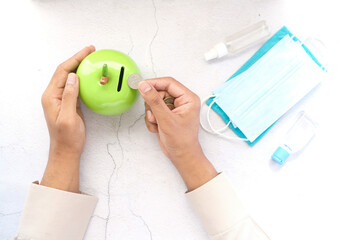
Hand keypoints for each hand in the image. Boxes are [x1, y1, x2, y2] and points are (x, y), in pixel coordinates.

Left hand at [40, 46, 94, 192]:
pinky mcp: (68, 102)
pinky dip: (82, 77)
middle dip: (77, 59)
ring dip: (80, 66)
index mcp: (51, 96)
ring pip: (70, 77)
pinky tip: (90, 76)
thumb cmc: (67, 137)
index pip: (62, 72)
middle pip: (65, 71)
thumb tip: (72, 77)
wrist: (66, 150)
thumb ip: (69, 96)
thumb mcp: (69, 117)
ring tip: (92, 59)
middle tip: (91, 51)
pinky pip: (74, 85)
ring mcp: (60, 98)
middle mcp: (54, 95)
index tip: (87, 51)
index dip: (75, 59)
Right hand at [138, 77, 217, 190]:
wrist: (182, 156)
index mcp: (188, 98)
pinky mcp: (167, 115)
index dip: (154, 83)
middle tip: (153, 115)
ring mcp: (174, 108)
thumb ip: (154, 101)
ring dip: (152, 114)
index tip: (141, 85)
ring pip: (155, 102)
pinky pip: (154, 110)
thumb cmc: (182, 141)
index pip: (169, 83)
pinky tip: (158, 128)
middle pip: (160, 92)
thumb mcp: (166, 119)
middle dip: (153, 105)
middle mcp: (182, 101)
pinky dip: (152, 120)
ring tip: (157, 124)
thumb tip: (145, 86)